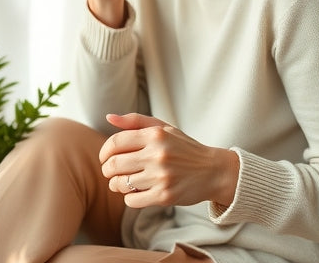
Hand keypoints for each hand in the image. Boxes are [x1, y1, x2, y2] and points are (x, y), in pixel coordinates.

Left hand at [99, 113, 239, 208]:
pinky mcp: (165, 195)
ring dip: (118, 185)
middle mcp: (158, 154)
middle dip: (108, 171)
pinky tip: (141, 192)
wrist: (214, 171)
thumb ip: (136, 121)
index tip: (106, 158)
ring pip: (120, 184)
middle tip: (114, 173)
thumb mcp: (166, 129)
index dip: (104, 152)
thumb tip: (108, 117)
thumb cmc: (186, 149)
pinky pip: (131, 200)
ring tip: (127, 183)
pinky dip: (131, 198)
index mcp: (156, 135)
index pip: (115, 143)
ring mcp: (162, 176)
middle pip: (113, 165)